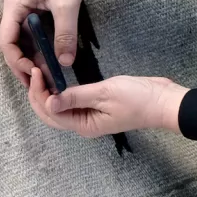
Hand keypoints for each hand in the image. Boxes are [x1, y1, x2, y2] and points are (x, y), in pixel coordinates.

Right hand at [0, 0, 90, 86]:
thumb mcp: (66, 4)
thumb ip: (65, 34)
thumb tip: (65, 63)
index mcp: (14, 5)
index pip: (6, 41)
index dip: (17, 60)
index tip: (34, 73)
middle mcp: (13, 8)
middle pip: (11, 43)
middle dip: (22, 64)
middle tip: (37, 82)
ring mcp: (22, 8)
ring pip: (21, 40)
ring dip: (31, 57)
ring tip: (45, 74)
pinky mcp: (32, 8)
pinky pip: (30, 33)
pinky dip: (38, 47)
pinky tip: (49, 59)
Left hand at [29, 74, 187, 137]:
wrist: (163, 100)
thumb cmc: (137, 98)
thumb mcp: (104, 94)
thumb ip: (75, 97)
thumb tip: (49, 102)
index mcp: (83, 125)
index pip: (51, 112)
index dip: (39, 93)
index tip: (36, 72)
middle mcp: (83, 124)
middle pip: (51, 113)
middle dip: (38, 95)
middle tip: (33, 71)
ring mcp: (89, 116)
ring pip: (59, 108)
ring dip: (46, 94)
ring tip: (40, 74)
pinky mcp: (95, 107)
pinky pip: (70, 102)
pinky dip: (60, 92)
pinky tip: (55, 79)